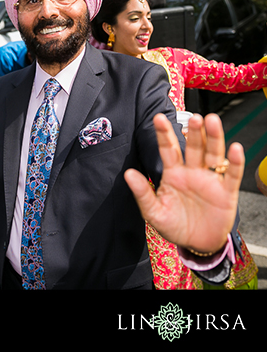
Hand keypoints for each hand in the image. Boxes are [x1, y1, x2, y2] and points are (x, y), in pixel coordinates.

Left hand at [125, 113, 243, 254]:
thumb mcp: (153, 212)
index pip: (168, 149)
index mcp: (173, 174)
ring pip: (214, 154)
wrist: (195, 244)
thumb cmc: (173, 226)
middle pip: (195, 147)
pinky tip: (234, 148)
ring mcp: (210, 180)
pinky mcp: (226, 192)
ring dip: (214, 138)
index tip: (158, 118)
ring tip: (211, 122)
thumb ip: (142, 193)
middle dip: (194, 132)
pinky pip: (232, 174)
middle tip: (193, 117)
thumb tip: (128, 173)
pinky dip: (234, 162)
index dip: (164, 134)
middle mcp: (192, 172)